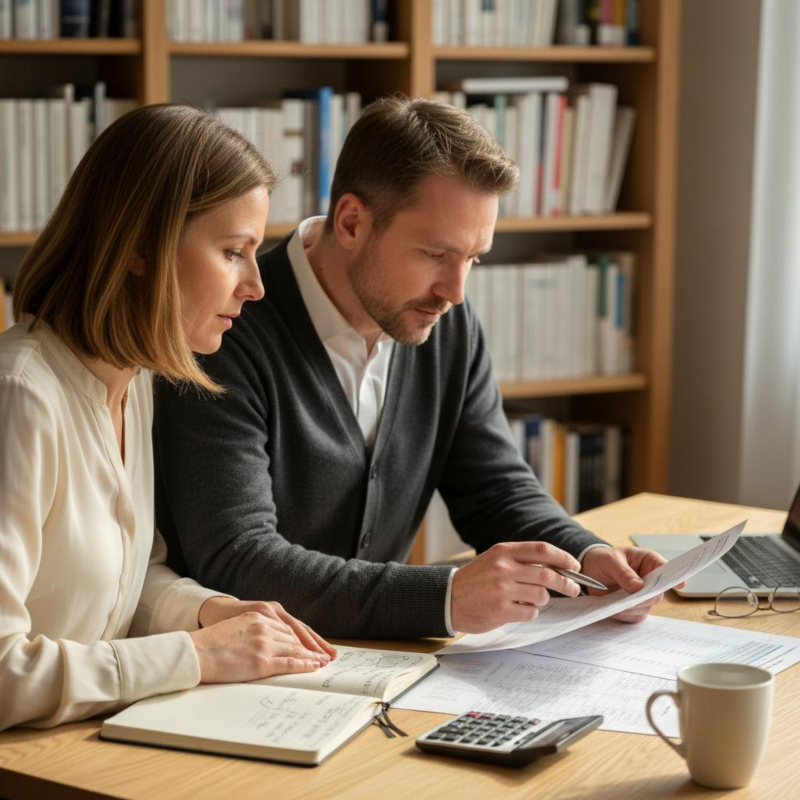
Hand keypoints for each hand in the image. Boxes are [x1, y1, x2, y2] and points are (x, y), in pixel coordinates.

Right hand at [198, 597, 336, 660]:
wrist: (196, 651)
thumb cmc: (212, 641)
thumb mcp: (238, 625)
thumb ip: (255, 628)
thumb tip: (267, 639)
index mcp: (260, 615)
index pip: (289, 626)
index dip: (304, 636)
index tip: (315, 642)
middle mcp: (266, 626)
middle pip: (296, 636)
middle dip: (312, 646)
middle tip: (327, 653)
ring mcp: (265, 643)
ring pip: (296, 649)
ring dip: (312, 656)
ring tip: (323, 661)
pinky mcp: (261, 661)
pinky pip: (289, 663)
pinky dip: (304, 665)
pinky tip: (313, 667)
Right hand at [451, 542, 581, 633]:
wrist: (448, 597)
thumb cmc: (476, 579)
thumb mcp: (495, 559)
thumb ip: (521, 560)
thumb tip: (555, 567)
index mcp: (503, 551)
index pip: (541, 550)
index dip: (563, 557)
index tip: (574, 566)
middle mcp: (503, 568)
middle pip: (547, 574)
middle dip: (566, 583)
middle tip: (573, 589)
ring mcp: (501, 590)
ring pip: (541, 595)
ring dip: (542, 599)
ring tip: (530, 599)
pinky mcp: (500, 611)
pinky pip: (530, 612)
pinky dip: (530, 611)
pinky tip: (518, 609)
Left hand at [580, 546, 679, 622]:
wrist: (591, 570)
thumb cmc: (604, 560)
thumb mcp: (610, 560)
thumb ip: (623, 572)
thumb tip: (638, 587)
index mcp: (649, 562)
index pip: (666, 568)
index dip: (674, 577)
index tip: (680, 585)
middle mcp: (650, 580)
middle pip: (657, 593)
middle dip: (645, 598)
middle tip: (631, 598)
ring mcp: (644, 596)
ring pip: (646, 607)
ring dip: (632, 607)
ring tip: (616, 604)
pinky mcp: (635, 608)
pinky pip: (634, 616)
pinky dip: (624, 615)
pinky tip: (614, 609)